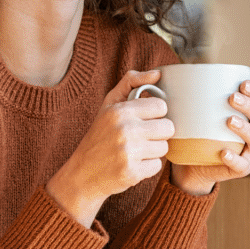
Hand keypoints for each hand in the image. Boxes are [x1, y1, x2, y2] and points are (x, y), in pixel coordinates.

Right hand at [46, 70, 172, 226]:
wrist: (81, 174)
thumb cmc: (99, 136)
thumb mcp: (109, 105)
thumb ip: (131, 82)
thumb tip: (158, 73)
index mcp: (120, 111)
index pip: (161, 106)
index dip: (155, 114)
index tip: (143, 120)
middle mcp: (125, 130)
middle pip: (168, 127)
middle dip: (157, 133)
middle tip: (141, 137)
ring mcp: (129, 153)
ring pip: (164, 148)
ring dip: (153, 151)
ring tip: (135, 151)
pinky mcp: (132, 173)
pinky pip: (157, 166)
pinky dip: (147, 167)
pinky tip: (132, 164)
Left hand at [171, 73, 249, 195]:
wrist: (196, 162)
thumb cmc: (205, 130)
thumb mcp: (208, 109)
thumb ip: (213, 91)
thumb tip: (207, 68)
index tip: (243, 83)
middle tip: (232, 98)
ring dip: (245, 129)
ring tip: (230, 120)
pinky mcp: (241, 168)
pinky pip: (242, 165)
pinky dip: (235, 158)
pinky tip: (224, 152)